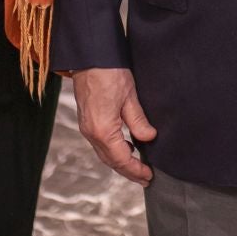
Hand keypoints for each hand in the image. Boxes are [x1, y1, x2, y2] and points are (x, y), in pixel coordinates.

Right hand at [72, 67, 156, 185]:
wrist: (88, 57)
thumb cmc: (109, 72)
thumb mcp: (130, 96)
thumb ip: (138, 120)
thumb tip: (149, 138)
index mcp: (103, 130)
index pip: (122, 159)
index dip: (136, 170)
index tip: (150, 175)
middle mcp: (92, 133)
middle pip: (111, 161)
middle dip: (129, 171)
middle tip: (146, 178)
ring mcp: (87, 127)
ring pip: (105, 154)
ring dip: (121, 162)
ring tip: (138, 166)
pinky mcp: (86, 121)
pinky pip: (100, 144)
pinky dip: (113, 151)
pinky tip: (126, 147)